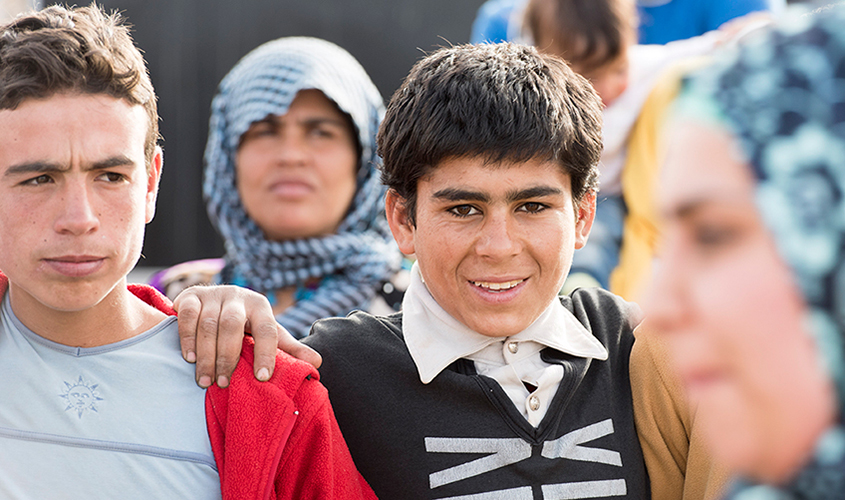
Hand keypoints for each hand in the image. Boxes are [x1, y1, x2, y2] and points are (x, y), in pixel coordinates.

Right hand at [173, 285, 320, 387]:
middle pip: (232, 326)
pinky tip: (189, 358)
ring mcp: (213, 294)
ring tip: (206, 381)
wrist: (216, 301)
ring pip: (209, 324)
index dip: (266, 354)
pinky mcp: (191, 296)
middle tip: (223, 383)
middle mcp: (238, 296)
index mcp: (261, 306)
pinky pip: (187, 315)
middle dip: (228, 357)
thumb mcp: (269, 334)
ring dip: (206, 354)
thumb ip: (288, 349)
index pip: (267, 330)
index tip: (262, 378)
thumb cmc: (247, 325)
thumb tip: (317, 362)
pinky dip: (187, 338)